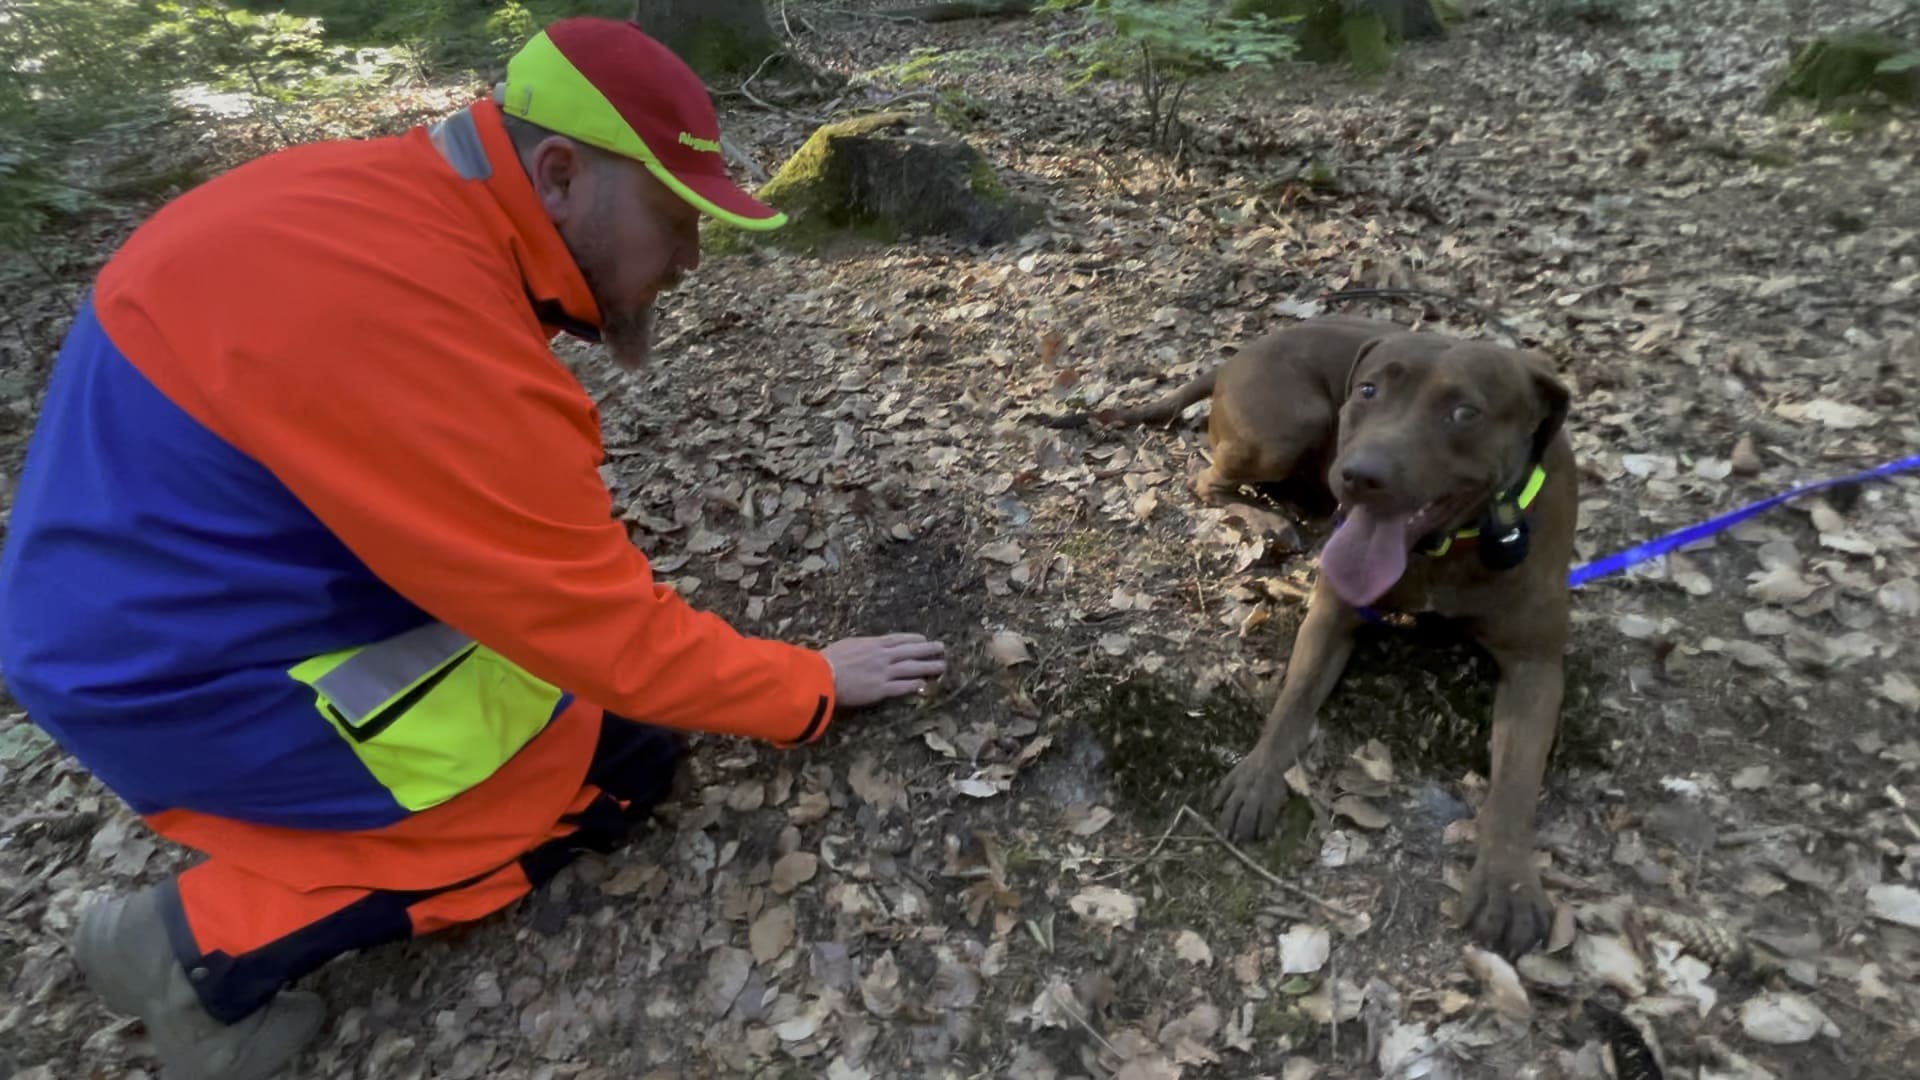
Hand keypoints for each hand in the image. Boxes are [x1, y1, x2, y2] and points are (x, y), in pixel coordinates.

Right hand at [822, 633, 946, 708]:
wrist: (821, 676)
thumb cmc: (828, 660)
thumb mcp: (849, 645)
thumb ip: (863, 646)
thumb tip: (870, 645)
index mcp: (874, 644)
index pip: (900, 639)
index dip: (915, 639)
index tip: (925, 639)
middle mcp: (883, 656)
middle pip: (912, 651)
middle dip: (928, 649)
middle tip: (942, 648)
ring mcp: (883, 673)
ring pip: (912, 668)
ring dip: (929, 667)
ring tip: (942, 666)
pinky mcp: (880, 689)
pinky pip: (902, 687)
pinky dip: (914, 685)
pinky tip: (924, 685)